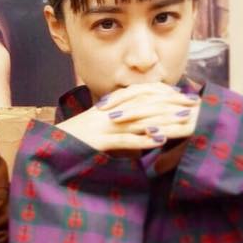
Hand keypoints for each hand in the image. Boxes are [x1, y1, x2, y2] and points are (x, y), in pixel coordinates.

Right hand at [59, 83, 199, 153]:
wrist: (49, 147)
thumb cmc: (75, 142)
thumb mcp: (100, 129)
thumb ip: (121, 125)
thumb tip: (143, 128)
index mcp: (109, 107)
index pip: (142, 94)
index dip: (165, 94)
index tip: (186, 97)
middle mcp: (107, 112)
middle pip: (144, 104)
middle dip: (171, 105)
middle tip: (194, 107)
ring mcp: (102, 126)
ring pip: (138, 120)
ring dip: (163, 120)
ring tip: (185, 121)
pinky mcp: (97, 141)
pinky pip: (122, 139)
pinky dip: (141, 140)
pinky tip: (158, 141)